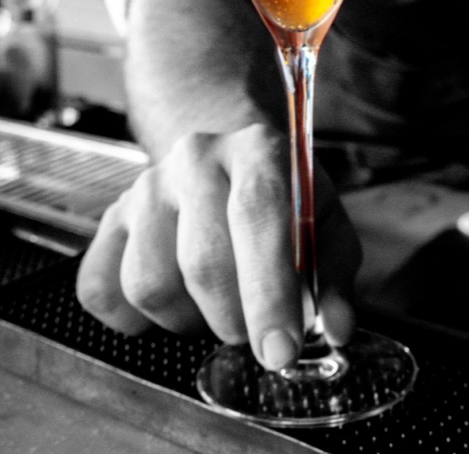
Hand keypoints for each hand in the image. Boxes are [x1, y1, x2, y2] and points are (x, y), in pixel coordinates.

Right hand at [75, 121, 359, 369]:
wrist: (227, 161)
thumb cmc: (281, 199)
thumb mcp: (323, 221)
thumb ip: (333, 273)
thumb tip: (334, 329)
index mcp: (258, 149)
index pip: (258, 215)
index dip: (268, 290)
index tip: (279, 350)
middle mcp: (196, 158)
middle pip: (202, 260)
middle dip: (233, 320)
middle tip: (252, 331)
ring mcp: (146, 187)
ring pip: (149, 283)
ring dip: (187, 319)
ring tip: (213, 306)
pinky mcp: (111, 219)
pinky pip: (102, 290)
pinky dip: (135, 319)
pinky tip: (173, 301)